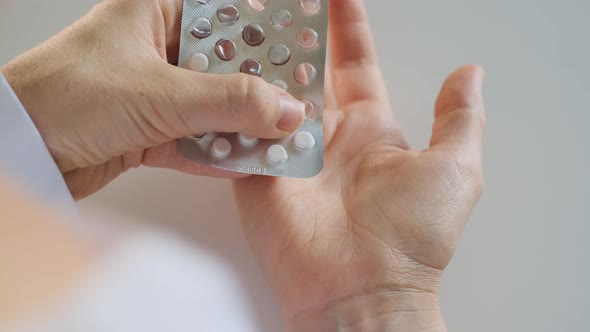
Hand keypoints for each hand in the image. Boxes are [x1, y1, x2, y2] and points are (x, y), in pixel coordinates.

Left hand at [1, 0, 304, 198]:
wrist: (19, 152)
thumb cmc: (65, 96)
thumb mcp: (160, 93)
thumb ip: (229, 102)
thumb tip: (285, 110)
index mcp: (157, 12)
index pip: (229, 17)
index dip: (268, 35)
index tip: (302, 54)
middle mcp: (158, 47)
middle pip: (228, 66)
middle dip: (262, 91)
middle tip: (298, 107)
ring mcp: (155, 91)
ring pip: (215, 106)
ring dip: (244, 128)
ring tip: (281, 140)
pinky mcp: (150, 129)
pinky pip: (197, 139)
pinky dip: (220, 153)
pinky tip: (249, 162)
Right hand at [233, 1, 485, 329]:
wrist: (362, 289)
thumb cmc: (412, 238)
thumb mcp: (453, 169)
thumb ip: (458, 118)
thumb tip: (468, 74)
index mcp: (369, 130)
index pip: (354, 66)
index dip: (346, 30)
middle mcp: (326, 139)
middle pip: (305, 74)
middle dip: (294, 39)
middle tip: (280, 6)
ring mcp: (288, 155)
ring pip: (268, 97)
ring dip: (259, 65)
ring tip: (246, 26)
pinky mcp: (257, 175)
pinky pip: (240, 132)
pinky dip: (232, 107)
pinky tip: (222, 73)